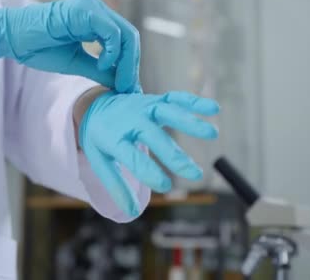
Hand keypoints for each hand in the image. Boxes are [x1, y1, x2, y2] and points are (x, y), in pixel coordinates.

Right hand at [0, 0, 140, 92]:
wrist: (12, 38)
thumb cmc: (39, 47)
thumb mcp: (76, 63)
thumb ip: (100, 70)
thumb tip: (123, 85)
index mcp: (96, 20)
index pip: (124, 41)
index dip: (130, 65)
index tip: (128, 88)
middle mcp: (97, 9)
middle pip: (129, 37)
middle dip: (132, 66)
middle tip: (128, 89)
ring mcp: (92, 7)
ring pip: (125, 34)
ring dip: (126, 62)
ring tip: (118, 82)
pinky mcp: (85, 11)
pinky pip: (111, 32)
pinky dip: (112, 52)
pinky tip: (101, 64)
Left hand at [78, 90, 219, 216]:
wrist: (95, 106)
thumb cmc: (101, 139)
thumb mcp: (100, 162)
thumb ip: (116, 186)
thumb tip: (132, 212)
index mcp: (114, 138)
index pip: (132, 157)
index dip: (149, 172)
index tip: (166, 186)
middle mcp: (130, 120)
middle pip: (154, 137)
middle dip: (175, 156)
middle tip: (196, 175)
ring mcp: (144, 106)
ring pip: (168, 111)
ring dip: (190, 122)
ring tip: (212, 133)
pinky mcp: (156, 99)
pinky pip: (175, 98)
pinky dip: (194, 102)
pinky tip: (214, 108)